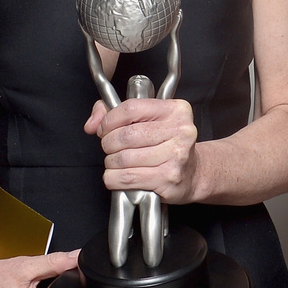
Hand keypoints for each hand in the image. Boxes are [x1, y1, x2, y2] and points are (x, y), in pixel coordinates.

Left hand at [84, 96, 201, 202]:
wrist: (194, 174)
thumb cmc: (169, 146)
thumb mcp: (149, 120)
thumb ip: (116, 114)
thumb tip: (92, 124)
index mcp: (175, 110)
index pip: (131, 108)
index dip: (110, 120)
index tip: (105, 129)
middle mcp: (180, 131)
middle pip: (126, 135)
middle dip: (108, 144)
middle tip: (109, 148)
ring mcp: (176, 156)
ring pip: (124, 158)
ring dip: (111, 163)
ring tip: (115, 163)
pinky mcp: (168, 178)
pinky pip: (128, 178)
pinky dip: (114, 178)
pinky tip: (118, 176)